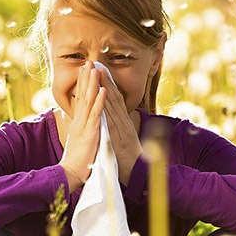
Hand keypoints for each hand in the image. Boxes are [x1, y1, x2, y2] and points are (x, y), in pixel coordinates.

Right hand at [59, 61, 106, 191]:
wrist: (71, 174)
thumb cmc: (77, 160)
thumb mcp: (80, 140)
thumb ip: (82, 129)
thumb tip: (83, 122)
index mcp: (78, 122)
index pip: (80, 99)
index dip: (83, 84)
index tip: (85, 70)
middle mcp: (79, 121)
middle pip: (82, 95)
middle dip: (86, 78)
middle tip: (88, 62)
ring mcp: (84, 126)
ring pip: (88, 101)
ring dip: (92, 84)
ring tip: (95, 69)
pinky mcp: (90, 133)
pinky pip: (96, 114)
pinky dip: (100, 101)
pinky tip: (103, 90)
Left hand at [95, 66, 143, 186]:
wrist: (138, 173)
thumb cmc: (128, 157)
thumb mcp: (123, 138)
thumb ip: (118, 127)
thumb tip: (112, 118)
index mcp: (122, 121)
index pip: (114, 99)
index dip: (107, 83)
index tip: (99, 70)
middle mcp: (123, 121)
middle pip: (113, 97)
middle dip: (105, 79)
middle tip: (96, 63)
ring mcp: (121, 128)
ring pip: (112, 104)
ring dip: (105, 88)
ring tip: (98, 73)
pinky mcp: (118, 137)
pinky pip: (112, 121)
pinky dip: (107, 108)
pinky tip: (102, 97)